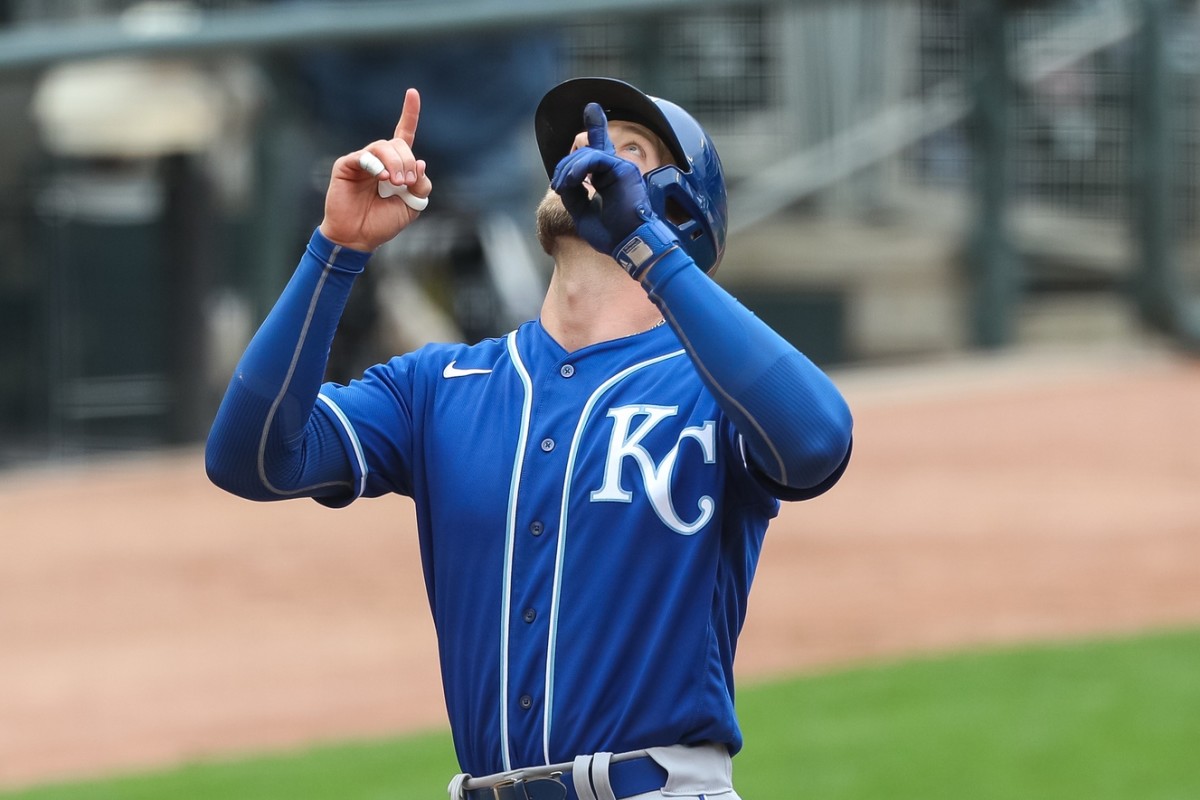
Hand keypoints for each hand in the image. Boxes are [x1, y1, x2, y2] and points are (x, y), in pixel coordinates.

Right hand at [319, 87, 432, 251]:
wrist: (358, 237)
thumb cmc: (383, 222)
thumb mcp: (412, 205)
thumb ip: (421, 185)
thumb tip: (419, 162)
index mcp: (396, 166)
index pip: (404, 134)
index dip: (409, 114)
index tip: (413, 93)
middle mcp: (379, 160)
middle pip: (398, 144)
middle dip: (407, 161)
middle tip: (406, 182)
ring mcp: (362, 161)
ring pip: (382, 147)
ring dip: (395, 162)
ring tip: (396, 182)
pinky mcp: (346, 166)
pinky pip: (364, 157)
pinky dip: (375, 165)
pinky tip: (381, 178)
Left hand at [550, 103, 655, 255]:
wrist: (629, 245)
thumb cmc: (610, 235)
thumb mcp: (582, 212)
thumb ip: (572, 193)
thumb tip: (563, 180)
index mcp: (608, 178)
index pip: (599, 148)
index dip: (596, 126)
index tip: (591, 108)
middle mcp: (616, 170)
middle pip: (584, 153)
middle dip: (564, 167)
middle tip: (558, 186)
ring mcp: (622, 168)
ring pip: (587, 154)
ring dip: (569, 169)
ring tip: (562, 186)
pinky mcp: (624, 169)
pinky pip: (596, 157)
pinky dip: (579, 168)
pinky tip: (572, 180)